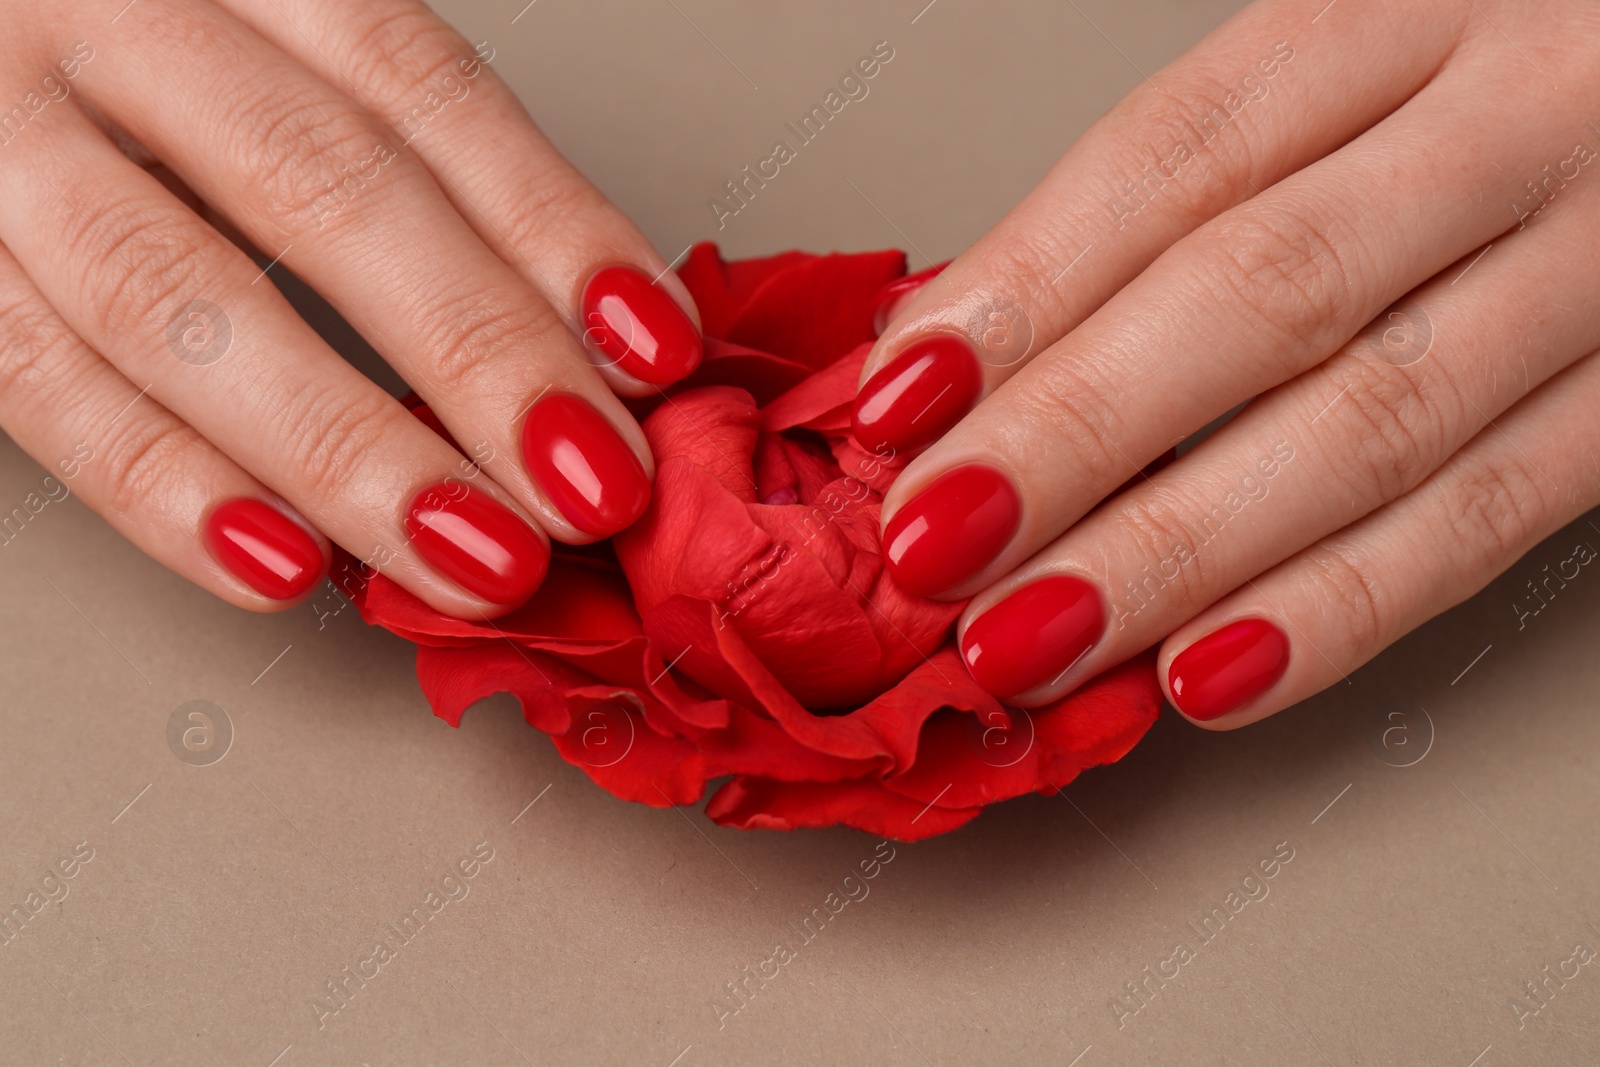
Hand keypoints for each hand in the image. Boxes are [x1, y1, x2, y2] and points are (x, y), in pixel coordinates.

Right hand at [0, 0, 701, 617]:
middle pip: (322, 187)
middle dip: (475, 349)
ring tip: (474, 555)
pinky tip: (282, 565)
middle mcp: (112, 19)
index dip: (550, 226)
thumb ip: (401, 174)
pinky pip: (32, 380)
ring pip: (172, 294)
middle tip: (591, 482)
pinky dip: (162, 485)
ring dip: (345, 446)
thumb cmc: (135, 60)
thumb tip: (586, 348)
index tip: (652, 354)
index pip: (422, 91)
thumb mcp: (265, 58)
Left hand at [855, 0, 1599, 726]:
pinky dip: (1339, 609)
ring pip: (1375, 423)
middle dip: (1078, 436)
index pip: (1178, 159)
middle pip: (1265, 292)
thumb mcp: (1334, 80)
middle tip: (943, 542)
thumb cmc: (1483, 83)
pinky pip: (1495, 518)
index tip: (906, 402)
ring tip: (1035, 636)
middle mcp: (1515, 117)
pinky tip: (1211, 671)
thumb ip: (1165, 204)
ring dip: (1178, 553)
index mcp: (1402, 13)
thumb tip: (957, 349)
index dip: (1027, 289)